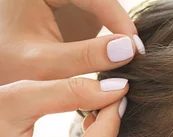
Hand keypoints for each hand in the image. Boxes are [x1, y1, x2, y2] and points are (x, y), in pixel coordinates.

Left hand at [0, 0, 142, 84]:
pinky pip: (98, 19)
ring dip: (117, 33)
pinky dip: (108, 40)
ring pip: (102, 8)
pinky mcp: (68, 12)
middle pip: (100, 1)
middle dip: (119, 27)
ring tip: (127, 62)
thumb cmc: (8, 69)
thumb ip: (85, 57)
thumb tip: (129, 50)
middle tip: (135, 57)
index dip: (118, 19)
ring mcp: (60, 1)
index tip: (135, 50)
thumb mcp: (44, 64)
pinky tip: (115, 61)